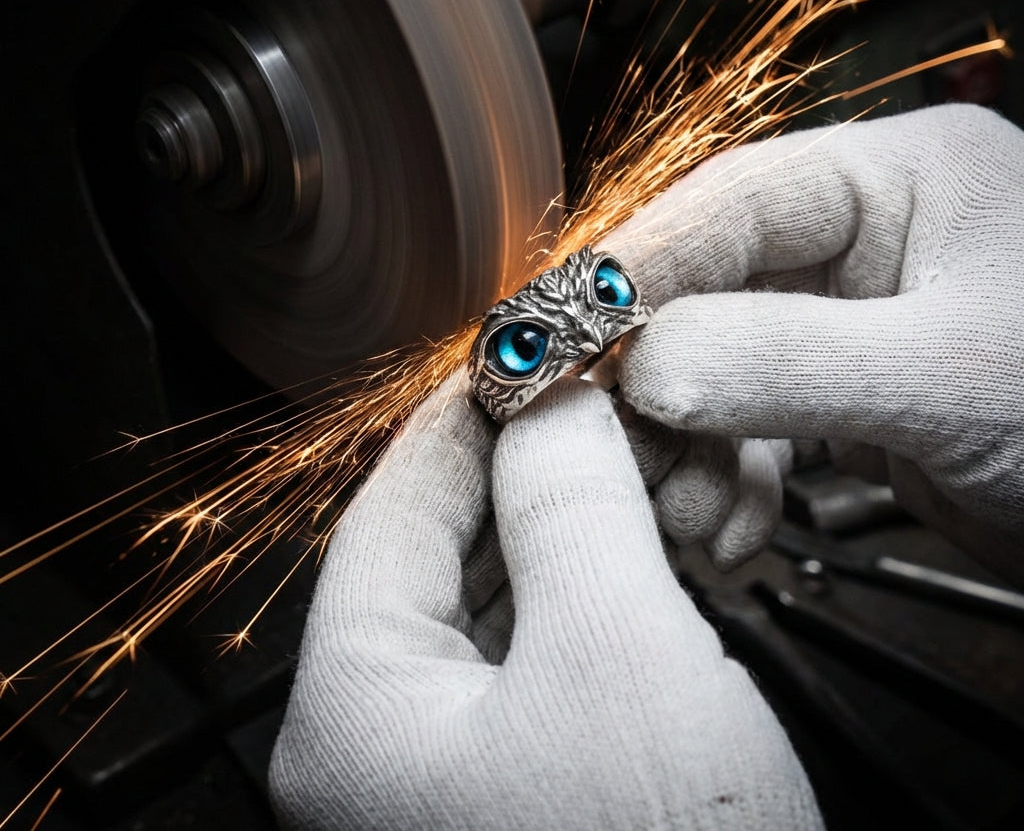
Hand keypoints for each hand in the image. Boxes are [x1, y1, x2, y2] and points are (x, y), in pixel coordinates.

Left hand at [270, 377, 820, 829]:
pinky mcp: (533, 780)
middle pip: (451, 544)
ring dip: (575, 520)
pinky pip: (550, 646)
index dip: (467, 412)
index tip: (527, 349)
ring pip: (507, 592)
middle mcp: (387, 738)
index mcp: (355, 708)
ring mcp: (457, 766)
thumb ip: (568, 501)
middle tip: (602, 398)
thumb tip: (552, 394)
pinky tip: (650, 550)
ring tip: (639, 463)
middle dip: (533, 463)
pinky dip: (598, 586)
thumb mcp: (611, 655)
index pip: (395, 503)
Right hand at [602, 104, 1023, 581]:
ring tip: (686, 507)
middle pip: (704, 288)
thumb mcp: (946, 375)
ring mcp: (841, 320)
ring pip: (711, 364)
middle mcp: (860, 239)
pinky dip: (725, 477)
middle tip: (598, 433)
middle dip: (652, 374)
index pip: (731, 200)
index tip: (558, 322)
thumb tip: (648, 365)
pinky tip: (732, 525)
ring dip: (683, 443)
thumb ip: (790, 361)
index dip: (636, 261)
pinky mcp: (835, 392)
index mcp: (897, 178)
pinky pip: (743, 422)